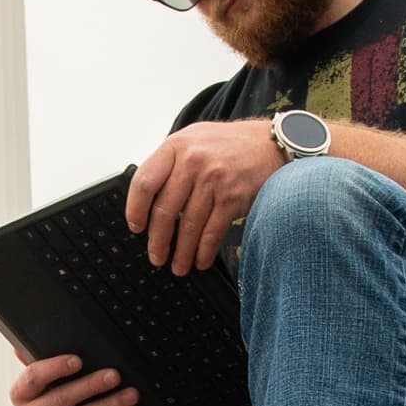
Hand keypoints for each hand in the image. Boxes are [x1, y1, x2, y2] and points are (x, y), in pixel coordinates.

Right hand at [11, 354, 136, 405]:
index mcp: (20, 395)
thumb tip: (32, 341)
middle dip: (92, 385)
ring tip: (131, 394)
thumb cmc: (55, 405)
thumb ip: (42, 364)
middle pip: (62, 398)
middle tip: (115, 375)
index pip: (33, 378)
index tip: (78, 360)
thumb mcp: (46, 385)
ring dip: (110, 405)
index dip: (55, 368)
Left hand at [127, 119, 284, 275]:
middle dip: (158, 241)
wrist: (269, 143)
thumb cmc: (229, 144)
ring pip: (189, 225)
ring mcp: (213, 179)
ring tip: (178, 266)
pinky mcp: (232, 197)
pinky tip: (200, 260)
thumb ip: (169, 163)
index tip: (136, 227)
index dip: (135, 209)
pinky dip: (204, 251)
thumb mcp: (192, 140)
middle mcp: (193, 161)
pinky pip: (212, 231)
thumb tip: (147, 200)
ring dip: (182, 252)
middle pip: (165, 210)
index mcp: (176, 146)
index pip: (144, 182)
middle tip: (156, 256)